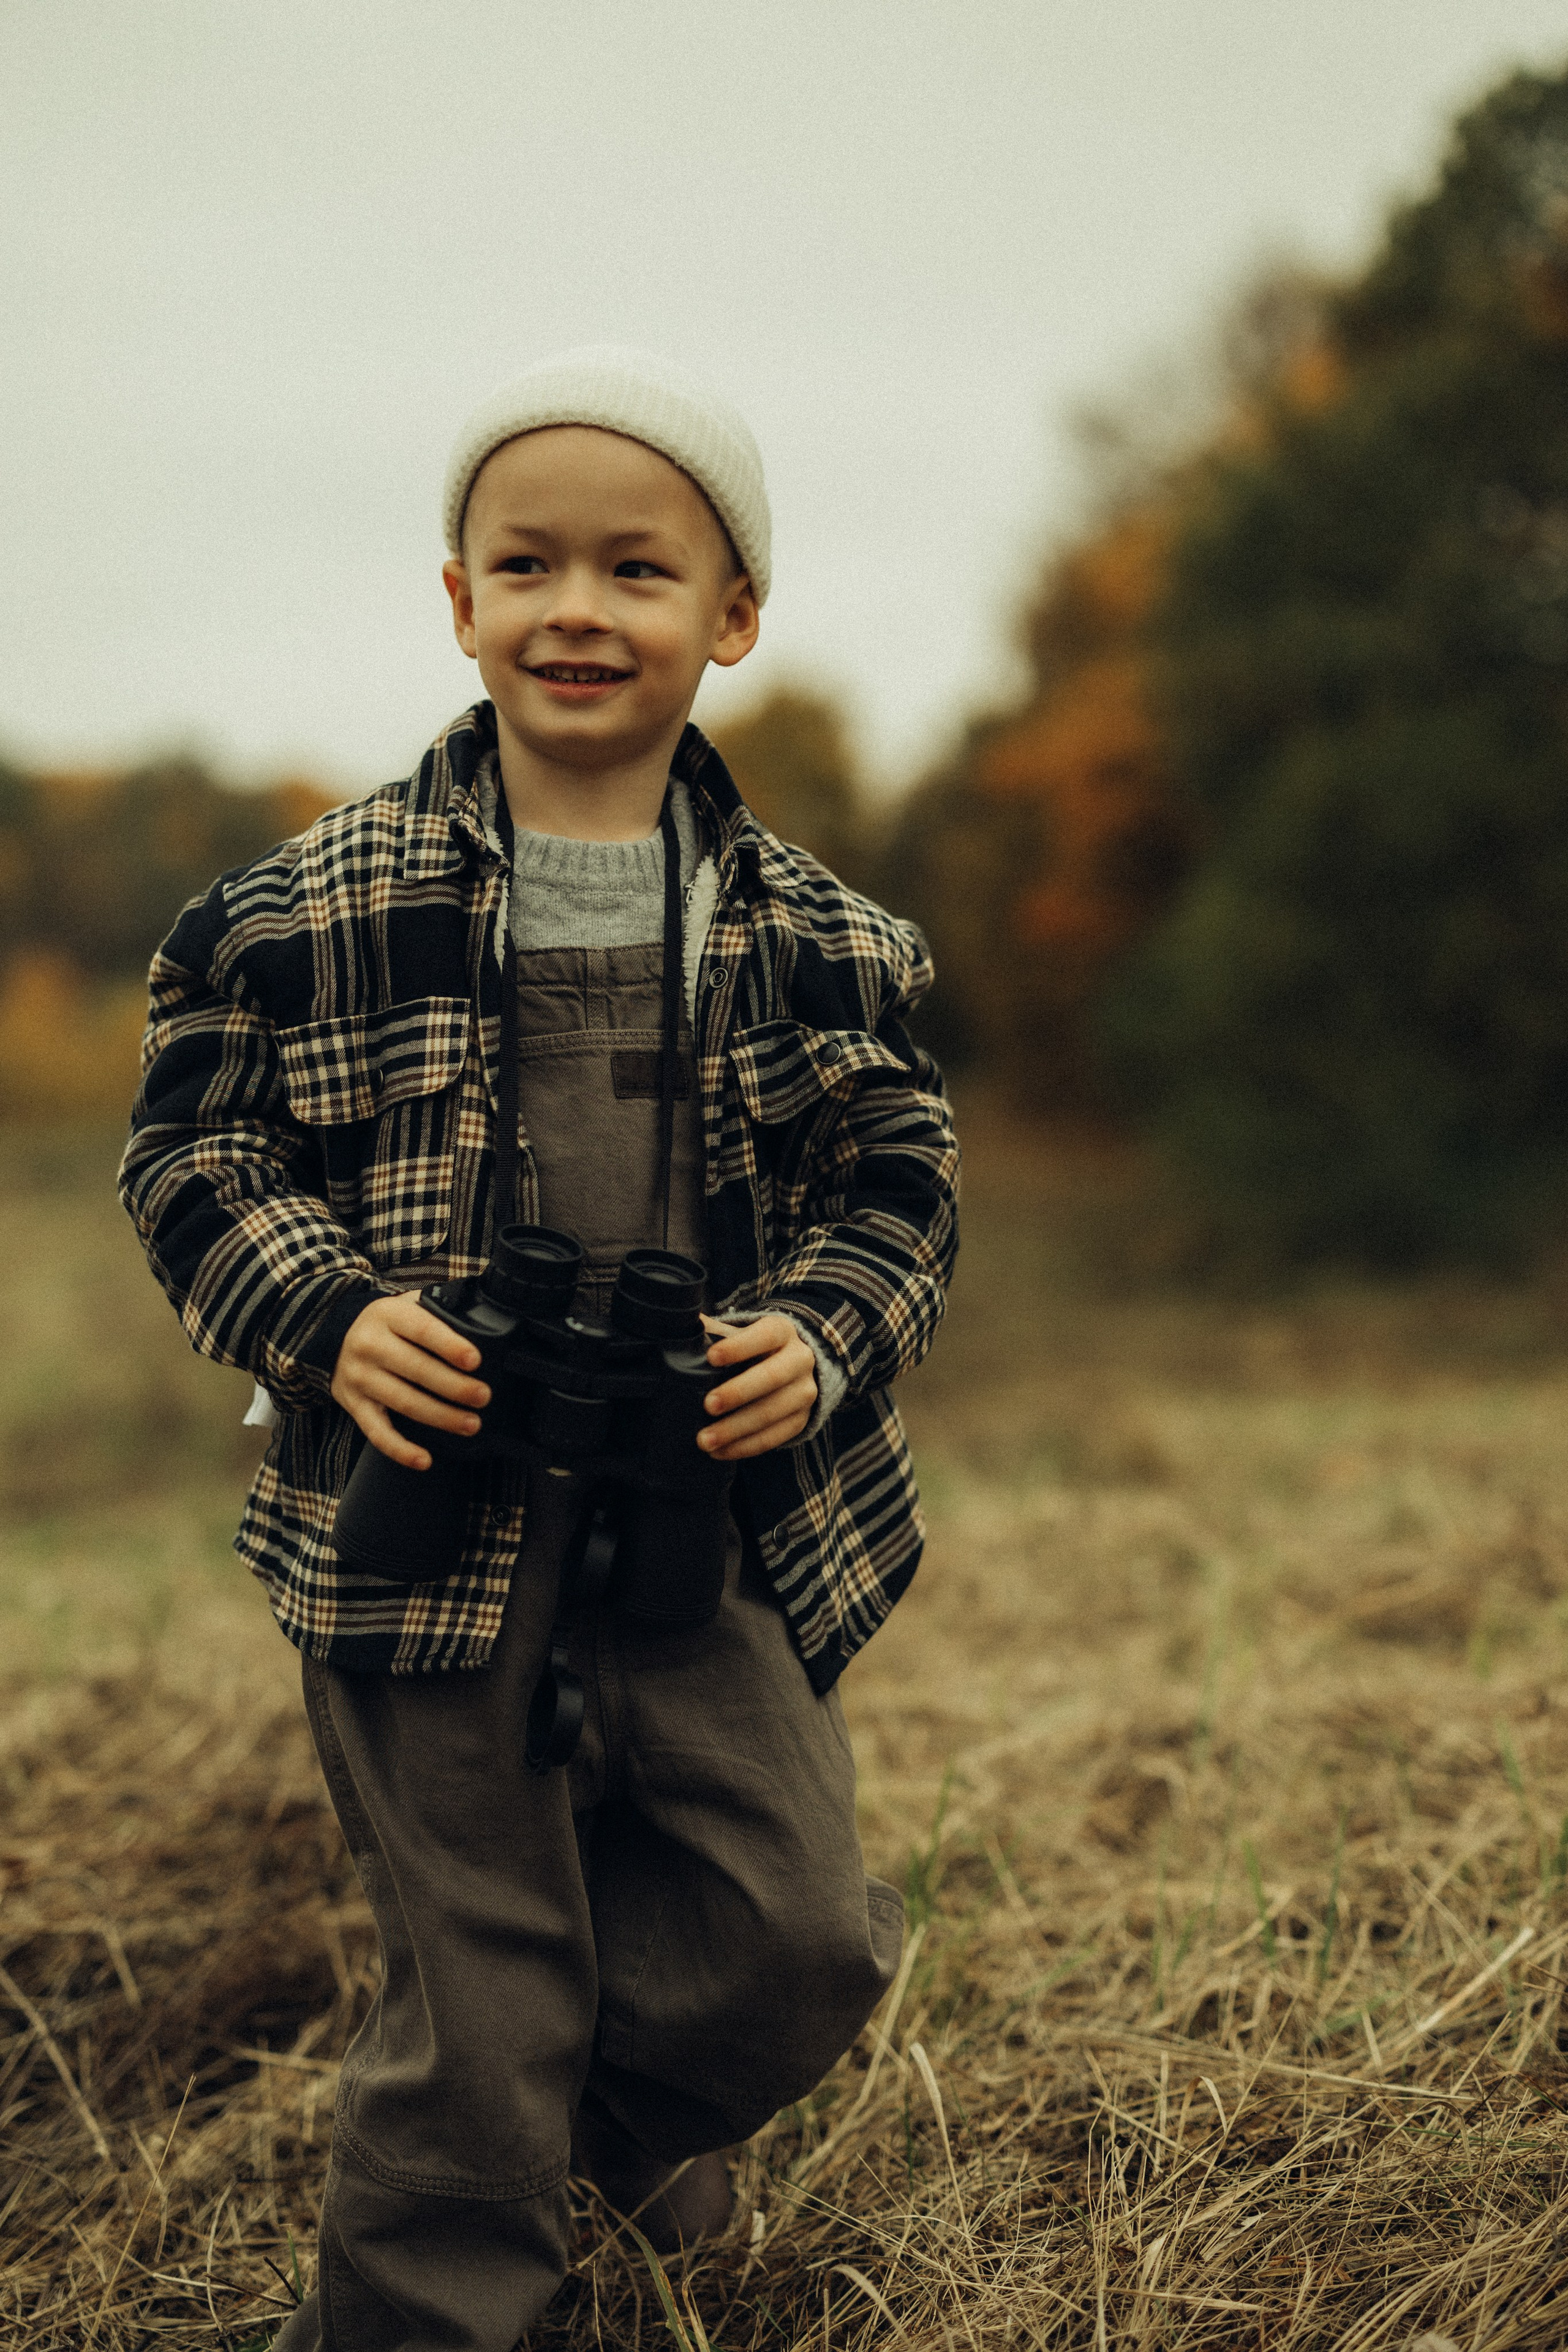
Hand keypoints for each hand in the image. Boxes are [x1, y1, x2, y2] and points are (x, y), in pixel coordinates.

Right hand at [331, 1294, 490, 1470]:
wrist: (333, 1338)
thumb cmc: (387, 1324)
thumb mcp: (406, 1305)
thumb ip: (438, 1310)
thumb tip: (484, 1320)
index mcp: (389, 1315)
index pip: (423, 1330)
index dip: (450, 1346)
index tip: (475, 1361)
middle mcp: (370, 1345)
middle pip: (416, 1369)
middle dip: (454, 1386)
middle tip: (483, 1396)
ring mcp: (360, 1378)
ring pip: (403, 1402)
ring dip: (441, 1417)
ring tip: (471, 1424)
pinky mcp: (354, 1406)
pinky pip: (377, 1432)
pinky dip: (400, 1450)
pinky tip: (424, 1460)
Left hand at [698, 1314, 817, 1461]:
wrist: (790, 1369)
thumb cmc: (752, 1349)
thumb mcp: (738, 1334)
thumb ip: (711, 1331)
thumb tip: (676, 1325)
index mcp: (782, 1331)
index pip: (764, 1335)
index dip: (739, 1347)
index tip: (711, 1357)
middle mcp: (800, 1360)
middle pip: (772, 1377)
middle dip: (738, 1392)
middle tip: (708, 1405)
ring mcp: (805, 1392)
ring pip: (773, 1412)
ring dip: (736, 1429)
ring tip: (705, 1440)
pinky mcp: (801, 1420)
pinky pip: (775, 1437)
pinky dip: (745, 1447)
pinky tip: (720, 1452)